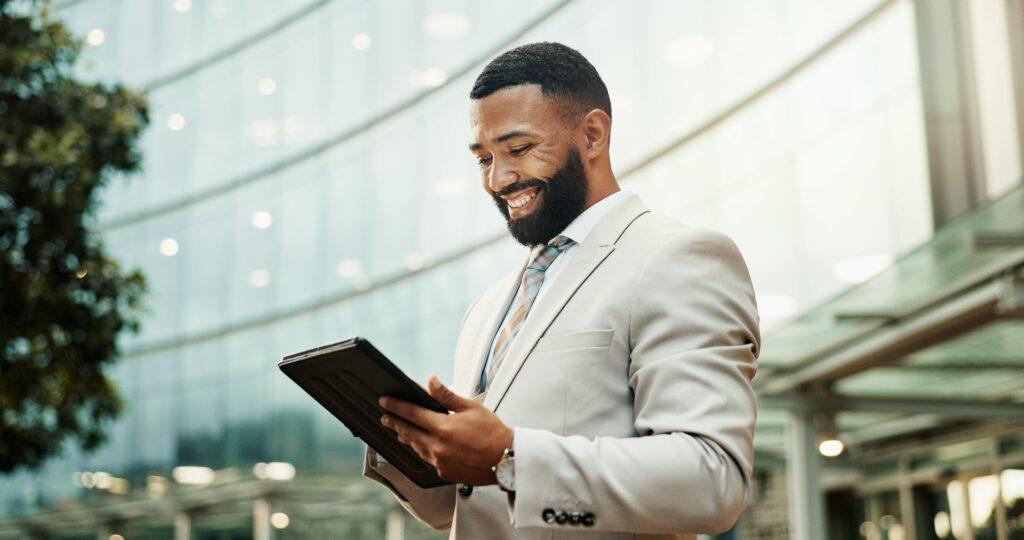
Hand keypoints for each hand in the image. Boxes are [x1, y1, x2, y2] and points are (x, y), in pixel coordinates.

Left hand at [378, 375, 512, 485]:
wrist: (506, 461)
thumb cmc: (493, 433)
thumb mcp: (471, 408)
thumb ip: (447, 396)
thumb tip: (431, 381)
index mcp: (443, 428)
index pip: (412, 413)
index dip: (396, 406)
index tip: (384, 401)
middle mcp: (437, 446)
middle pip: (408, 432)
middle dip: (394, 422)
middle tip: (384, 416)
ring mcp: (439, 461)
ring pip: (416, 447)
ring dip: (405, 437)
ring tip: (399, 431)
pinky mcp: (444, 472)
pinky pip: (427, 459)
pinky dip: (421, 450)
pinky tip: (420, 446)